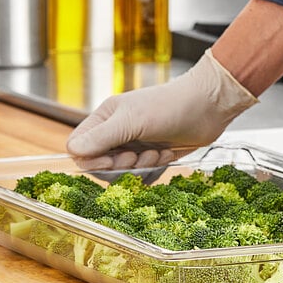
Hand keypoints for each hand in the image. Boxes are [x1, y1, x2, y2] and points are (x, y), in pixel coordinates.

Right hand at [66, 49, 257, 169]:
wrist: (208, 106)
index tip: (112, 160)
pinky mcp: (153, 156)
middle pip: (101, 166)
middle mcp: (117, 133)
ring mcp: (135, 145)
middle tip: (138, 157)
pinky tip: (167, 155)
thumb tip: (73, 152)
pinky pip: (143, 175)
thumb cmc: (170, 106)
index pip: (79, 149)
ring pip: (123, 173)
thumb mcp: (132, 121)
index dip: (92, 161)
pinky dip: (154, 170)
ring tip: (158, 152)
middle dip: (121, 167)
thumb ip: (102, 137)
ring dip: (141, 168)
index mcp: (105, 119)